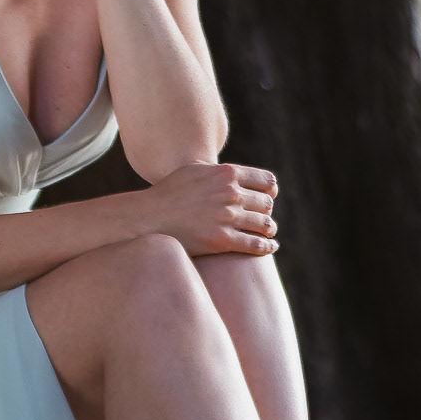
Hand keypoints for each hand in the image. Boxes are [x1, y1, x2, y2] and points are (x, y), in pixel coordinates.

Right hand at [138, 161, 278, 256]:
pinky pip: (256, 245)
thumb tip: (234, 175)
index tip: (269, 197)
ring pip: (265, 224)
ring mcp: (228, 217)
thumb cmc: (170, 193)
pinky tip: (270, 248)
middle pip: (266, 203)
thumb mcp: (196, 171)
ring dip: (269, 229)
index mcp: (227, 173)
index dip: (270, 191)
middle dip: (266, 211)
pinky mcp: (222, 240)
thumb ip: (219, 171)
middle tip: (263, 217)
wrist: (149, 217)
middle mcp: (231, 193)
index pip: (266, 181)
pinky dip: (267, 247)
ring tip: (268, 233)